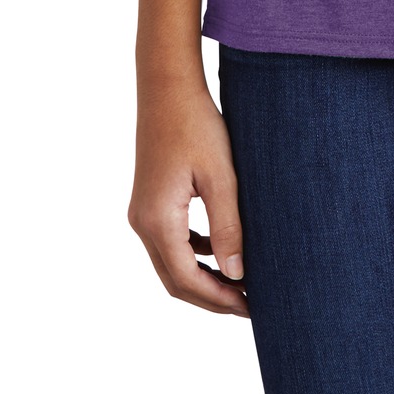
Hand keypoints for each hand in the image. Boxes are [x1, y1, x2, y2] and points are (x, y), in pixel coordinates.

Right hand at [127, 76, 250, 317]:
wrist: (168, 86)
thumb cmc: (196, 125)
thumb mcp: (220, 176)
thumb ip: (228, 226)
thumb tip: (237, 275)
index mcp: (157, 220)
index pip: (187, 280)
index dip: (219, 299)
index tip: (251, 306)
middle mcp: (142, 222)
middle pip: (175, 280)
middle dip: (211, 296)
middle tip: (249, 304)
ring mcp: (142, 212)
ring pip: (171, 263)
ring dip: (203, 277)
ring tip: (239, 282)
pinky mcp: (149, 201)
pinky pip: (170, 241)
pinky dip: (194, 254)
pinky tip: (221, 249)